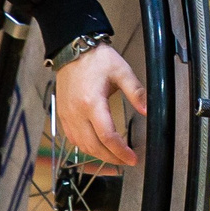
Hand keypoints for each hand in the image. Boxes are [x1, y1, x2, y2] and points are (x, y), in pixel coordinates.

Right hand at [53, 42, 144, 166]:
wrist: (72, 49)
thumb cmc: (96, 58)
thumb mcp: (121, 71)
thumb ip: (136, 91)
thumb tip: (147, 110)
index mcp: (92, 103)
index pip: (107, 136)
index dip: (120, 151)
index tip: (132, 158)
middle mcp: (77, 112)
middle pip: (94, 146)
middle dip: (111, 158)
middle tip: (126, 161)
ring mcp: (67, 115)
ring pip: (81, 145)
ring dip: (98, 155)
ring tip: (114, 156)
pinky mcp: (62, 114)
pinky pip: (72, 138)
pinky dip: (84, 146)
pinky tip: (95, 146)